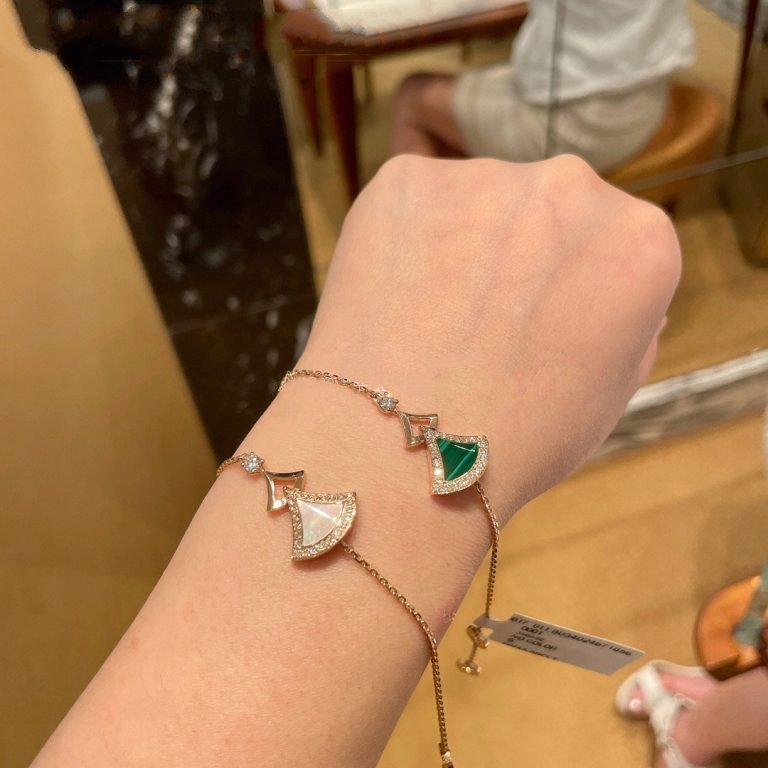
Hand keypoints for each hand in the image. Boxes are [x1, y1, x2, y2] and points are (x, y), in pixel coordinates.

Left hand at [300, 154, 679, 522]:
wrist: (402, 449)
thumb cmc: (519, 439)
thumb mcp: (611, 390)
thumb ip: (628, 320)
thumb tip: (610, 286)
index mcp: (638, 239)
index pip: (611, 242)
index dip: (571, 288)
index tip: (542, 325)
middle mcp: (570, 184)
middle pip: (548, 210)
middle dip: (523, 253)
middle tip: (482, 320)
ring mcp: (482, 175)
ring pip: (478, 202)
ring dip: (462, 243)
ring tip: (431, 316)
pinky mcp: (403, 178)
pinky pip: (414, 203)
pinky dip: (405, 239)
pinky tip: (394, 296)